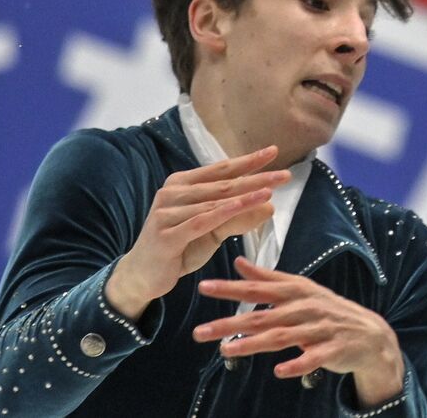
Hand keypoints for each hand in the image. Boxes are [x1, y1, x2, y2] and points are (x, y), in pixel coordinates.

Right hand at [106, 146, 287, 321]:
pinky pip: (200, 221)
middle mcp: (172, 192)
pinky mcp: (166, 234)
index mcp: (182, 183)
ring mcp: (167, 212)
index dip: (248, 161)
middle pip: (222, 183)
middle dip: (255, 178)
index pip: (221, 169)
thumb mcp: (212, 230)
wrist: (142, 275)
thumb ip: (238, 218)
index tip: (274, 151)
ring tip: (270, 191)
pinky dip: (223, 213)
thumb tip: (271, 205)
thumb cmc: (179, 247)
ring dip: (244, 195)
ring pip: (214, 202)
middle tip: (284, 174)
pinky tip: (242, 207)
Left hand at [196, 258, 404, 401]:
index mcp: (295, 292)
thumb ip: (268, 278)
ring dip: (254, 344)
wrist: (369, 334)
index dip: (231, 288)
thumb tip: (240, 262)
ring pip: (282, 337)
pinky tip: (279, 371)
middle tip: (201, 331)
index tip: (204, 287)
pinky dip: (297, 364)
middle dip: (230, 323)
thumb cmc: (327, 310)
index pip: (258, 289)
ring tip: (226, 350)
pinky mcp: (332, 349)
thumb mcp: (300, 289)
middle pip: (263, 316)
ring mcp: (319, 329)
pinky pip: (313, 358)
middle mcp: (305, 308)